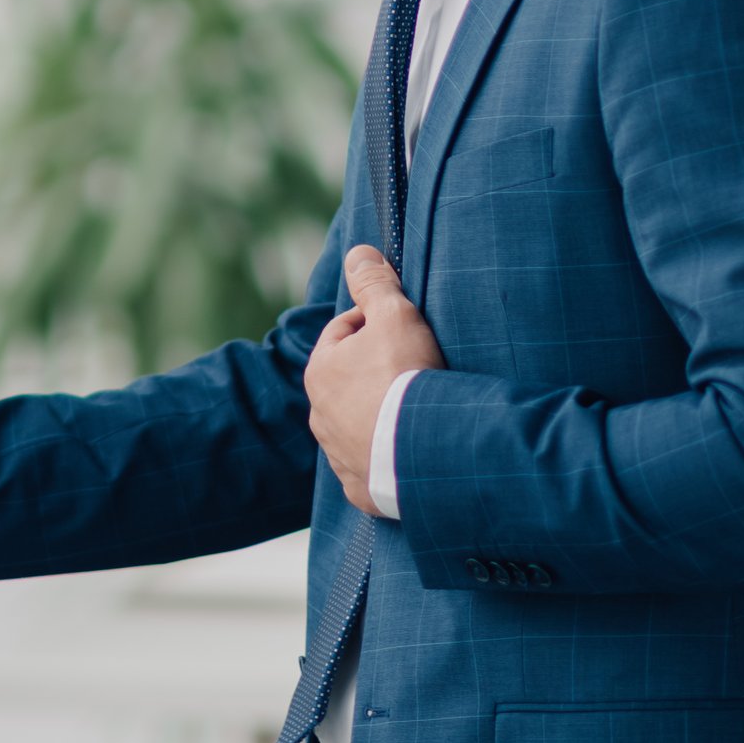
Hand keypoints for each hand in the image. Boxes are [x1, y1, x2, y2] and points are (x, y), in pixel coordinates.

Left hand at [303, 244, 442, 511]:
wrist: (423, 450)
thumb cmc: (406, 376)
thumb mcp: (394, 315)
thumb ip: (375, 282)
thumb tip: (358, 252)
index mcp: (320, 371)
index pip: (346, 332)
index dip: (376, 323)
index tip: (405, 328)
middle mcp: (319, 416)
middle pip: (350, 381)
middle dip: (376, 372)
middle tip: (416, 369)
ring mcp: (338, 456)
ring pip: (358, 425)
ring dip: (380, 416)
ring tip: (417, 411)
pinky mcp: (361, 490)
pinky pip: (373, 468)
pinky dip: (388, 458)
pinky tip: (411, 451)